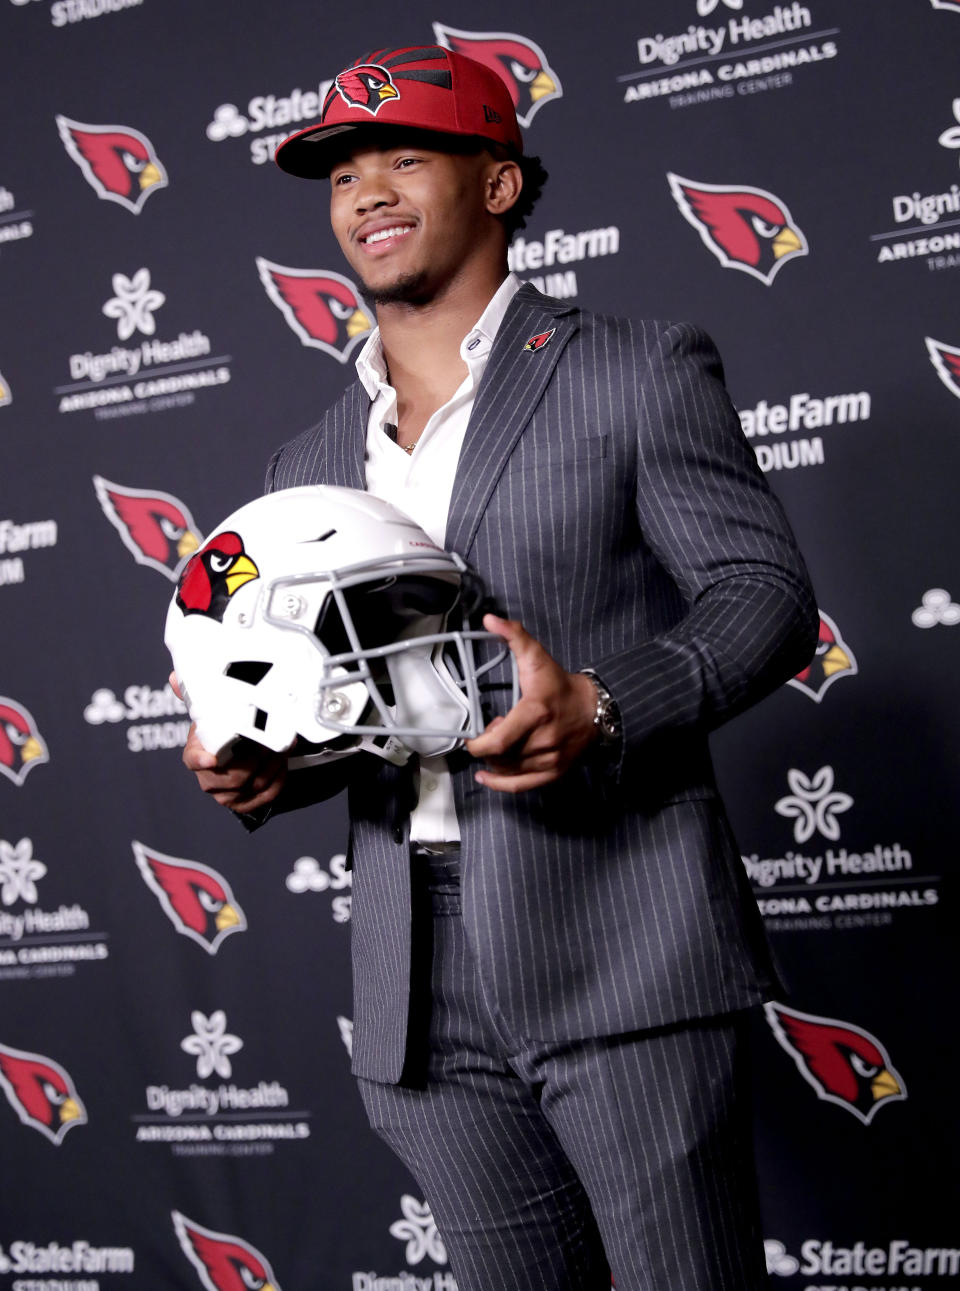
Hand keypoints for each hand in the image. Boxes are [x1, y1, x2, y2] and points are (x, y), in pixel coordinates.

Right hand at [171, 672, 287, 813]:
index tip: (211, 758)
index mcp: (196, 754)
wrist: (234, 753)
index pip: (193, 760)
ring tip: (282, 746)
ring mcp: (225, 794)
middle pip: (233, 776)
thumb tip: (175, 678)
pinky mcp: (244, 804)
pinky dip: (278, 779)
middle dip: (257, 757)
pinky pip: (265, 796)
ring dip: (272, 765)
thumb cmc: (221, 732)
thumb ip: (196, 695)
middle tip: (271, 739)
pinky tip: (282, 763)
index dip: (201, 761)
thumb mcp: (210, 713)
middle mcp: (208, 778)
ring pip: (253, 785)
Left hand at [464, 615, 598, 793]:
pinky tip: (486, 777)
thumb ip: (514, 637)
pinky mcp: (554, 772)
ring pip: (508, 770)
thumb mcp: (537, 657)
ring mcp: (550, 759)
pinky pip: (521, 786)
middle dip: (488, 747)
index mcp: (535, 713)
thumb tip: (490, 619)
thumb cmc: (560, 684)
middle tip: (491, 731)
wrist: (595, 707)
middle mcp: (543, 740)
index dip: (478, 744)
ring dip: (497, 760)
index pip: (499, 741)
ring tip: (501, 743)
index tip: (471, 738)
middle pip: (501, 756)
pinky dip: (500, 784)